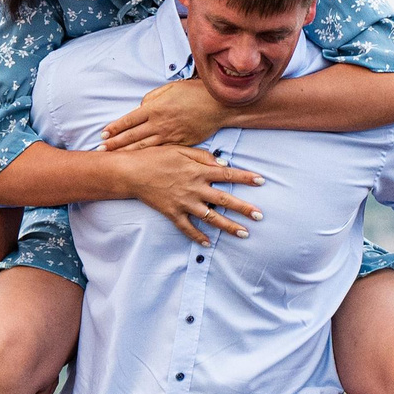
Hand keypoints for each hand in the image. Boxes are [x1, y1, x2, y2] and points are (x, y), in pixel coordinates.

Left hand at [104, 78, 229, 150]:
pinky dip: (147, 157)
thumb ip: (152, 98)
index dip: (114, 128)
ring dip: (127, 152)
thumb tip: (141, 107)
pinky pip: (160, 152)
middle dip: (115, 144)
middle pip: (132, 136)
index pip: (129, 120)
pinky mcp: (180, 144)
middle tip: (101, 150)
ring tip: (114, 158)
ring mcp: (169, 136)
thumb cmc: (194, 93)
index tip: (103, 134)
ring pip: (143, 147)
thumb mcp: (170, 88)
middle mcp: (159, 124)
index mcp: (155, 108)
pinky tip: (139, 161)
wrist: (218, 106)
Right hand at [116, 146, 264, 244]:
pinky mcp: (172, 213)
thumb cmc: (155, 157)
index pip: (228, 175)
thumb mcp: (180, 149)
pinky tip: (208, 243)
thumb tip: (223, 164)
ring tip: (244, 233)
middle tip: (260, 215)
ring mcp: (184, 203)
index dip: (246, 178)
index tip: (262, 181)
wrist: (131, 172)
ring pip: (211, 218)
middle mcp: (194, 188)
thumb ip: (202, 156)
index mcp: (198, 171)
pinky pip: (187, 228)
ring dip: (228, 226)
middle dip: (244, 208)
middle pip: (224, 200)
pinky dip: (197, 237)